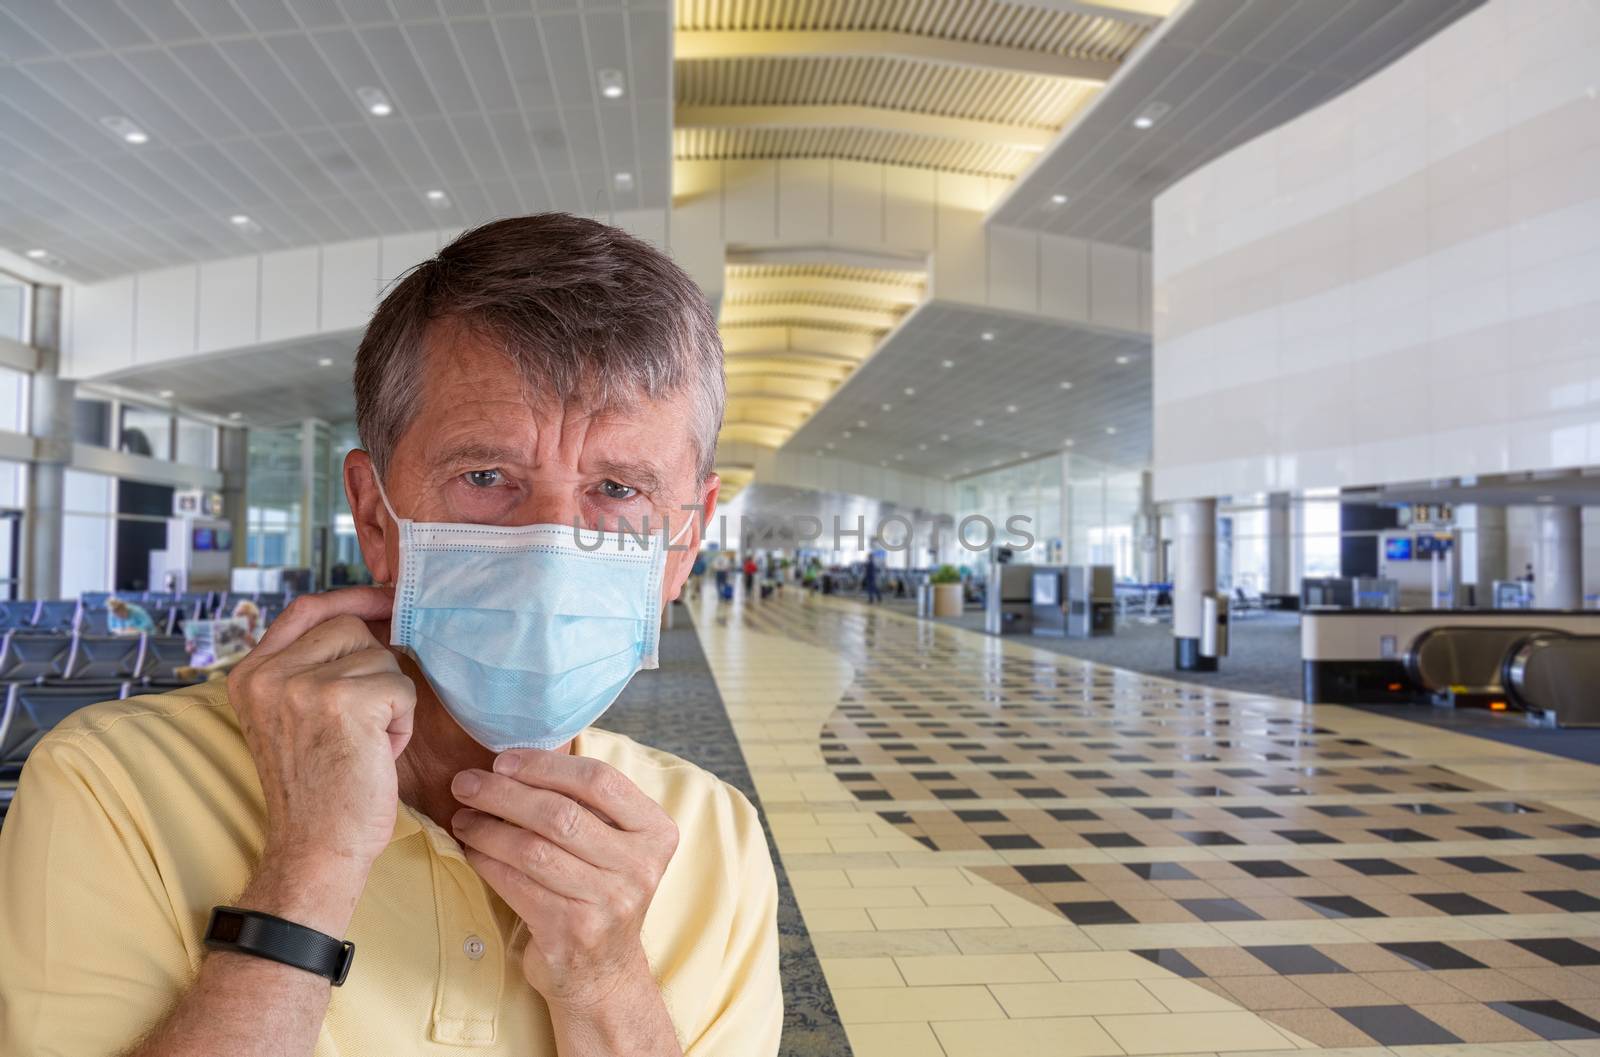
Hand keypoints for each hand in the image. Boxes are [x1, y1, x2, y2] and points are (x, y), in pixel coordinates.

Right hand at [227, 588, 415, 888]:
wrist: (315, 850)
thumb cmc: (318, 789)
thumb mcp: (293, 717)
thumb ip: (310, 667)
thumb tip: (369, 612)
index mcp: (250, 674)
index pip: (306, 609)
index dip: (350, 600)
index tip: (385, 603)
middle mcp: (269, 674)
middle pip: (351, 628)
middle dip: (372, 672)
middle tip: (358, 726)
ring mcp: (304, 686)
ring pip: (382, 658)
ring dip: (388, 702)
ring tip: (362, 745)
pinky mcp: (345, 702)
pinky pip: (402, 688)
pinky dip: (402, 724)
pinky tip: (377, 756)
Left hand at [449, 750, 679, 1011]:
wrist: (603, 973)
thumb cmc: (599, 892)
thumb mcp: (615, 845)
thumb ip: (587, 805)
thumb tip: (514, 760)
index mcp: (656, 832)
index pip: (600, 780)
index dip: (545, 765)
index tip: (503, 760)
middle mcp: (640, 866)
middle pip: (561, 814)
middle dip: (504, 793)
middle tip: (466, 783)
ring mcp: (609, 902)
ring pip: (533, 850)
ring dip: (487, 828)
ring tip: (463, 816)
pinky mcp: (572, 931)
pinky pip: (516, 884)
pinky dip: (486, 861)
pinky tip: (471, 849)